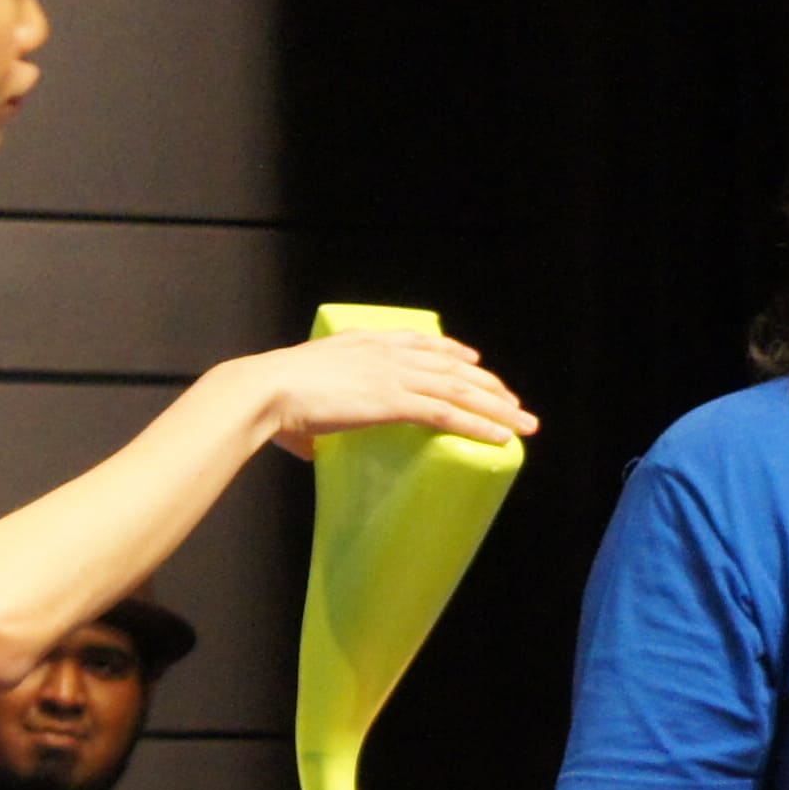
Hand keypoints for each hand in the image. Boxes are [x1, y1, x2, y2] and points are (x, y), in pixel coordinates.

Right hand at [241, 331, 536, 460]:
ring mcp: (393, 375)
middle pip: (452, 366)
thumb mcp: (299, 403)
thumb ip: (311, 424)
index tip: (475, 363)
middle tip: (513, 403)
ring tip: (524, 425)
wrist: (265, 391)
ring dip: (498, 408)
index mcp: (364, 345)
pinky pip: (448, 413)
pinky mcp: (394, 400)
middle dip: (489, 386)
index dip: (453, 353)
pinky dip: (478, 425)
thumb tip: (307, 446)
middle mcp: (386, 353)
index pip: (421, 343)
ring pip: (460, 389)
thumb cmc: (270, 402)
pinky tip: (500, 437)